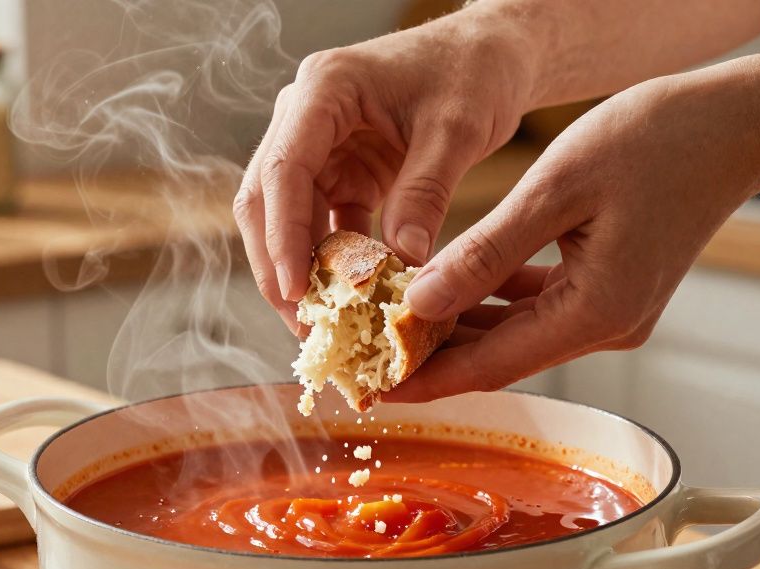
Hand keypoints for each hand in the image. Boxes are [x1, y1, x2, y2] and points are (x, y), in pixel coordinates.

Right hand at [233, 8, 536, 330]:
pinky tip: (349, 300)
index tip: (296, 290)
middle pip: (266, 198)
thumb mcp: (457, 130)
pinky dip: (333, 262)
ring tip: (322, 323)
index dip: (282, 235)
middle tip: (303, 324)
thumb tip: (403, 265)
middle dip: (278, 264)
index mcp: (324, 89)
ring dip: (301, 270)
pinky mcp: (340, 171)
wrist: (493, 53)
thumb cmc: (474, 71)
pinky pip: (322, 223)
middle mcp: (306, 116)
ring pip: (286, 217)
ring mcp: (319, 146)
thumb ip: (425, 193)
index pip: (284, 169)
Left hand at [388, 69, 759, 401]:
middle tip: (366, 354)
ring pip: (514, 332)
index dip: (426, 379)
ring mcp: (612, 312)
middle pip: (499, 356)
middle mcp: (606, 327)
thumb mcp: (556, 190)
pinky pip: (536, 306)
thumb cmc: (658, 140)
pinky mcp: (611, 290)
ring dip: (457, 326)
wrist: (738, 124)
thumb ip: (486, 253)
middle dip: (432, 357)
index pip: (490, 366)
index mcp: (595, 313)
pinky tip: (449, 283)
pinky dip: (492, 299)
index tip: (372, 388)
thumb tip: (420, 301)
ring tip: (391, 317)